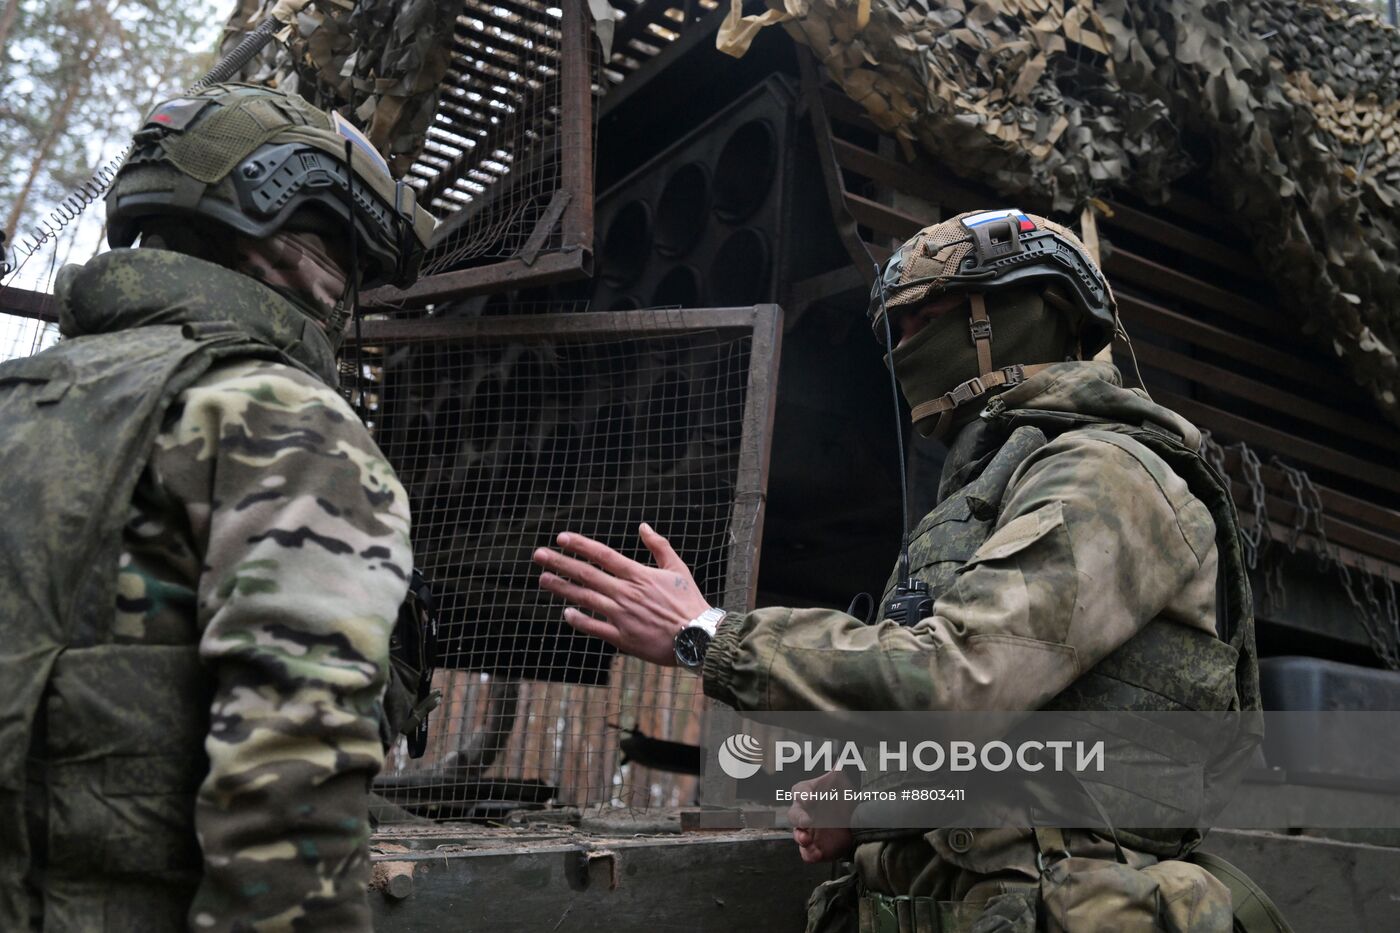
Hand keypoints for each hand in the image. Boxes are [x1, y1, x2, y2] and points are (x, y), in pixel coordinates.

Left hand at [533, 523, 711, 666]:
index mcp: (639, 575)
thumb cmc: (689, 602)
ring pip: (585, 599)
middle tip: (539, 555)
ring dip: (562, 588)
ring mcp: (622, 615)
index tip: (561, 538)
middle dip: (560, 563)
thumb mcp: (678, 568)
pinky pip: (595, 627)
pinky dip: (579, 619)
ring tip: (543, 579)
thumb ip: (659, 546)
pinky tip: (566, 612)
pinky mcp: (622, 637)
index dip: (581, 546)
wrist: (698, 637)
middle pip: (587, 574)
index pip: (603, 555)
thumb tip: (643, 526)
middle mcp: (626, 593)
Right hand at [789, 770, 856, 863]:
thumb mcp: (843, 784)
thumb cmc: (842, 799)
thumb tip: (839, 761)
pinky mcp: (814, 848)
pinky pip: (806, 853)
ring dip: (800, 837)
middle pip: (794, 815)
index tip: (811, 797)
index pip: (800, 792)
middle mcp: (805, 814)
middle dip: (800, 818)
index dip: (804, 795)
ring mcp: (808, 832)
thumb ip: (838, 773)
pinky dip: (809, 854)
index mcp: (808, 795)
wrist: (853, 822)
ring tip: (806, 840)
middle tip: (808, 821)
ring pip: (797, 835)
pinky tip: (815, 853)